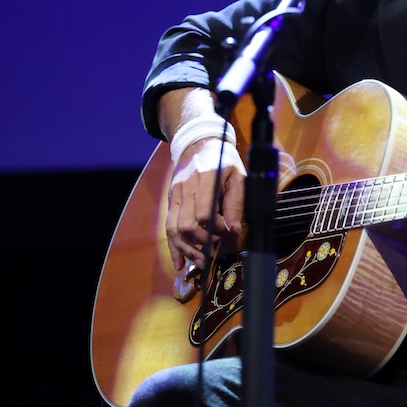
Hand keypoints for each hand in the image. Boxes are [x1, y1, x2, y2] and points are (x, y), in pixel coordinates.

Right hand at [165, 137, 245, 270]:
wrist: (198, 143)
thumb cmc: (223, 159)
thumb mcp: (238, 175)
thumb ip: (236, 202)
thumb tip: (234, 230)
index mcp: (205, 179)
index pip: (204, 213)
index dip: (216, 229)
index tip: (227, 232)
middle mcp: (185, 188)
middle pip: (186, 225)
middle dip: (200, 242)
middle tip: (214, 250)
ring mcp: (175, 195)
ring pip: (173, 229)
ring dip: (186, 250)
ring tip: (200, 263)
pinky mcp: (171, 201)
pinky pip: (168, 227)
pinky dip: (174, 247)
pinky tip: (179, 263)